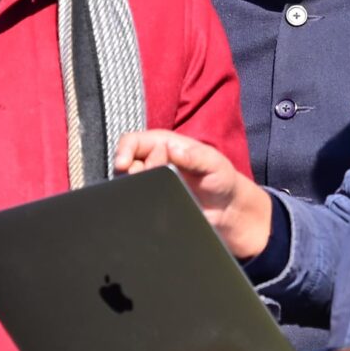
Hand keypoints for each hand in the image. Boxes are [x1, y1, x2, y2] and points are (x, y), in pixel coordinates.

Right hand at [116, 129, 271, 258]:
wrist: (226, 208)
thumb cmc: (221, 178)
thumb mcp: (214, 163)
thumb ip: (195, 156)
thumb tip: (172, 151)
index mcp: (164, 144)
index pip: (132, 141)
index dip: (124, 151)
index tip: (124, 164)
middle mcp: (152, 161)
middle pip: (124, 163)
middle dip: (133, 172)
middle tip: (158, 179)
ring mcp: (151, 182)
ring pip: (126, 183)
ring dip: (136, 188)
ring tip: (161, 192)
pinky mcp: (151, 200)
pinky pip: (135, 200)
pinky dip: (139, 201)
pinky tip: (155, 204)